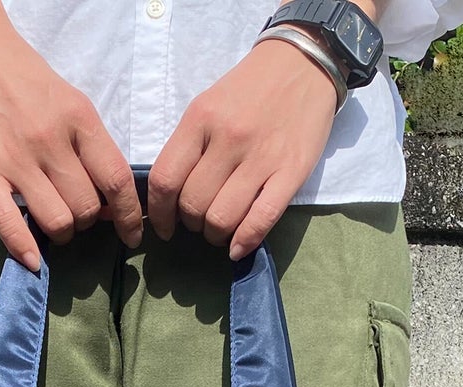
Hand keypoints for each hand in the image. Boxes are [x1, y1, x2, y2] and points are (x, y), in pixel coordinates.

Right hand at [0, 0, 142, 270]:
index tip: (132, 234)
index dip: (130, 216)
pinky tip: (33, 261)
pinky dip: (24, 249)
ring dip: (62, 232)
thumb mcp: (71, 102)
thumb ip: (92, 147)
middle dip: (88, 221)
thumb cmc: (27, 79)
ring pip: (56, 221)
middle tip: (78, 212)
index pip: (116, 181)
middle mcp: (49, 140)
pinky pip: (8, 224)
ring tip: (55, 220)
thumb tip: (109, 201)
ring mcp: (15, 159)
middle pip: (86, 208)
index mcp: (78, 119)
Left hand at [148, 36, 338, 259]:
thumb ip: (189, 146)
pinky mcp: (291, 171)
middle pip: (193, 205)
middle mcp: (228, 138)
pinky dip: (244, 242)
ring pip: (222, 218)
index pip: (165, 180)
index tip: (164, 227)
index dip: (159, 214)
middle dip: (191, 224)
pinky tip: (237, 248)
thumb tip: (170, 197)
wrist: (303, 63)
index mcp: (200, 119)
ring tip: (219, 229)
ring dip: (215, 234)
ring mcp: (261, 156)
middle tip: (200, 220)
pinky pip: (261, 219)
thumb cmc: (249, 89)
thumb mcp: (208, 105)